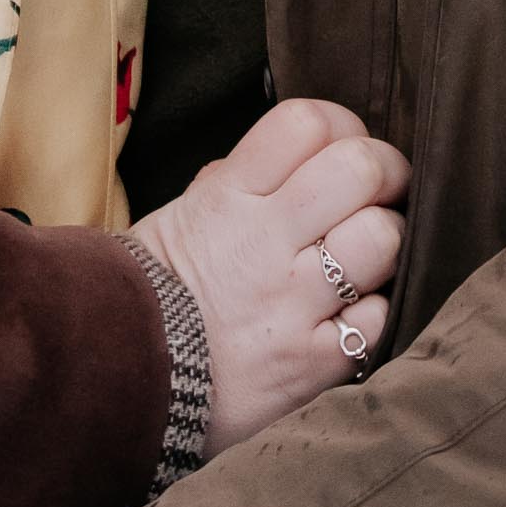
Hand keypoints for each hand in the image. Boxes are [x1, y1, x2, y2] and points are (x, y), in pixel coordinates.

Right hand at [134, 94, 406, 449]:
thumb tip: (287, 155)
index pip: (308, 123)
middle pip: (360, 168)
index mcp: (227, 197)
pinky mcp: (312, 363)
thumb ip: (232, 182)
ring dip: (387, 243)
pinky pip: (379, 317)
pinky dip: (374, 313)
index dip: (341, 125)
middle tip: (379, 192)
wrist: (118, 383)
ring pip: (383, 238)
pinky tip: (348, 314)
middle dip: (385, 173)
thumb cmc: (150, 294)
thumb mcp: (176, 218)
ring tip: (367, 257)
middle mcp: (263, 243)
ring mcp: (291, 304)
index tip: (341, 147)